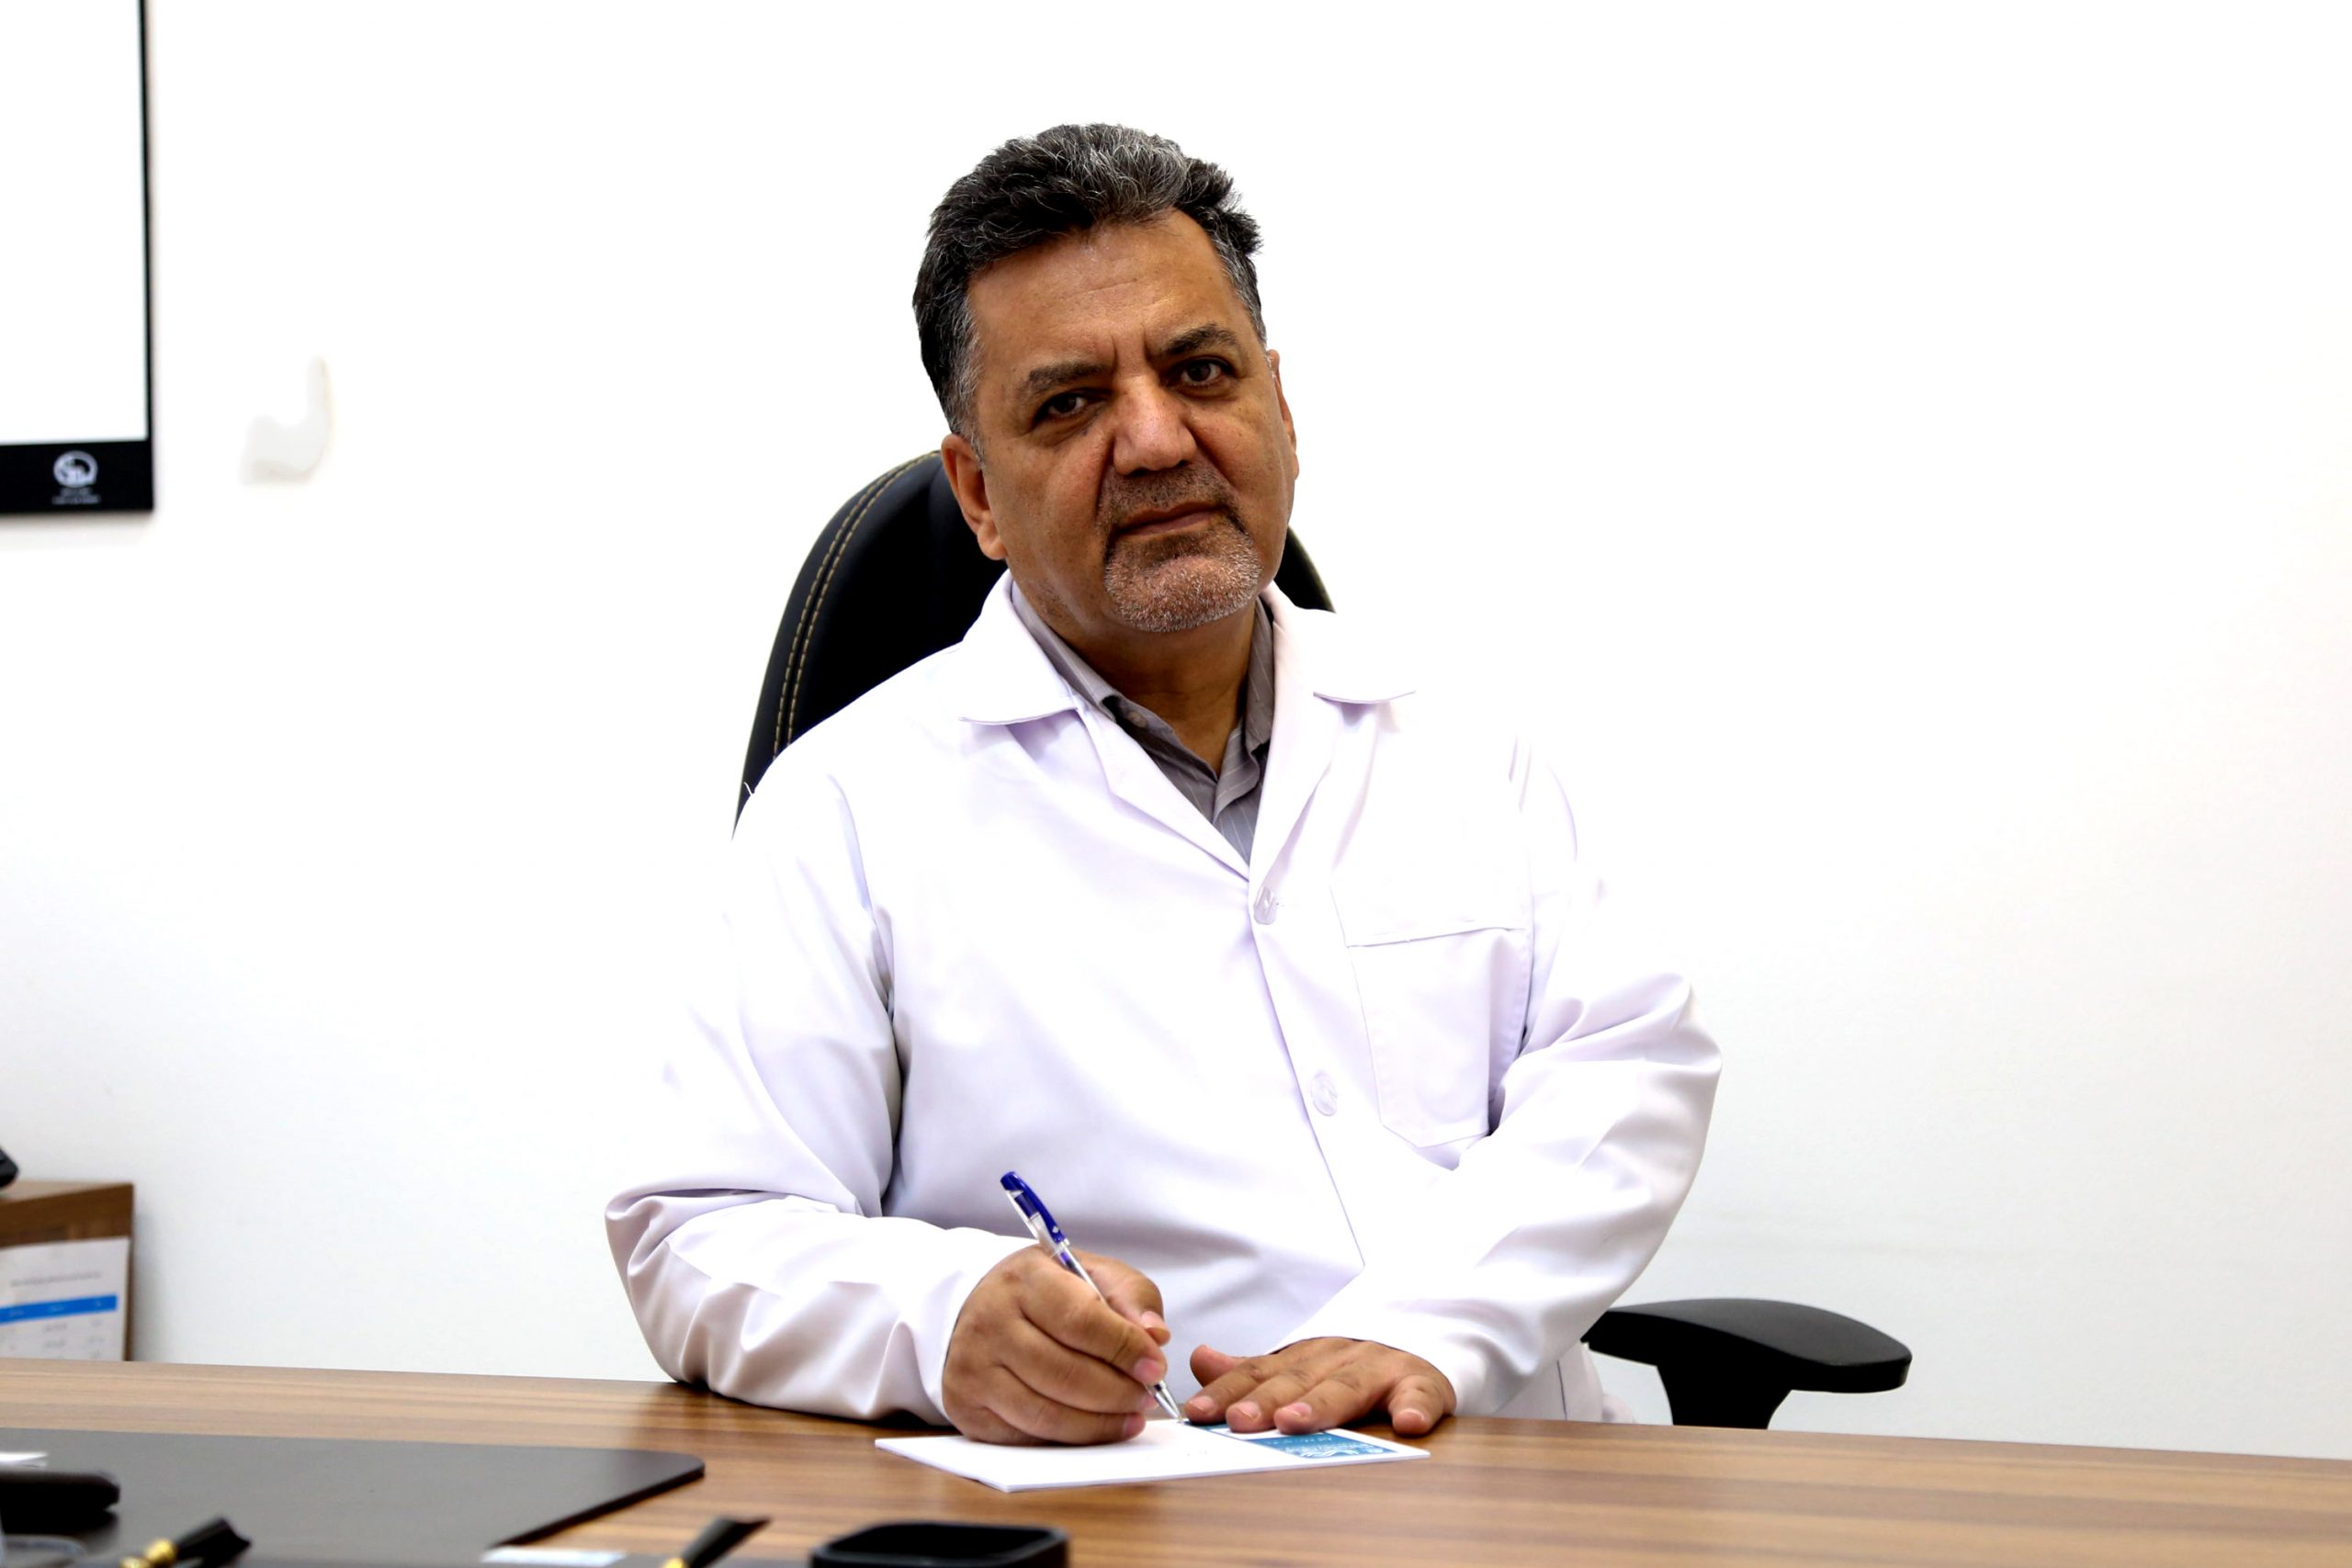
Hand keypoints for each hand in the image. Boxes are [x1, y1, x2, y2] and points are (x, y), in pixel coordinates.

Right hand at [943, 1247, 1172, 1444]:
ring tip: (1130, 1416)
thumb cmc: (1048, 1291)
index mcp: (1024, 1279)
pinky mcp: (967, 1406)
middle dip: (1117, 1392)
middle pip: (1064, 1373)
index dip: (1124, 1348)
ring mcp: (972, 1367)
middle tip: (1146, 1397)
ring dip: (1099, 1423)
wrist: (980, 1305)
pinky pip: (1026, 1435)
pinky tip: (1095, 1427)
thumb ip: (1131, 1297)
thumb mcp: (1092, 1273)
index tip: (1156, 1366)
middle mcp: (989, 1322)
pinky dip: (1069, 1437)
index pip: (1080, 1320)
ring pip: (1046, 1413)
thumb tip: (1155, 1336)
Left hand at [1184, 1337, 1455, 1435]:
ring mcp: (1381, 1368)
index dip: (1226, 1393)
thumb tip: (1200, 1360)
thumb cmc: (1351, 1369)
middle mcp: (1337, 1358)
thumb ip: (1252, 1371)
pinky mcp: (1423, 1382)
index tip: (1196, 1413)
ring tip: (1296, 1423)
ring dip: (1322, 1404)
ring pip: (1348, 1386)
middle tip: (1239, 1420)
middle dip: (1265, 1400)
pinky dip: (1415, 1406)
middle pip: (1297, 1381)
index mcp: (1304, 1358)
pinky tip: (1408, 1423)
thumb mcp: (1300, 1366)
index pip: (1257, 1375)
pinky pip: (1421, 1393)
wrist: (1422, 1340)